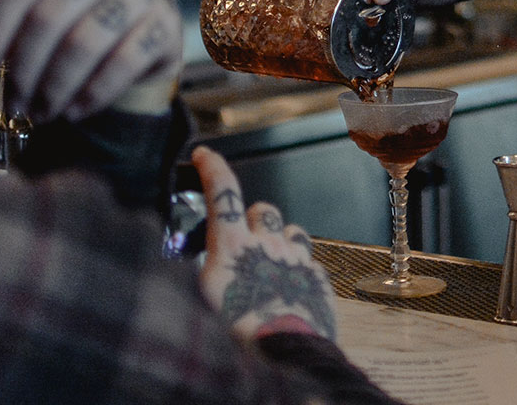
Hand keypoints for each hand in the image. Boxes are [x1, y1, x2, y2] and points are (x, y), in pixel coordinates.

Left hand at [0, 0, 181, 120]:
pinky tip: (74, 110)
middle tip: (13, 101)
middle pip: (51, 14)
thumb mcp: (37, 2)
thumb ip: (5, 11)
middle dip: (25, 67)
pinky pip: (123, 63)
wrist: (134, 38)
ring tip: (39, 112)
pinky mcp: (165, 24)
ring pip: (85, 42)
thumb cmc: (72, 19)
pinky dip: (92, 93)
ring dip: (55, 86)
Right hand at [192, 146, 337, 342]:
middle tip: (242, 244)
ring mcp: (296, 258)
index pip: (222, 191)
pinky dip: (296, 268)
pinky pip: (308, 260)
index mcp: (232, 246)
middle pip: (261, 209)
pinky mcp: (318, 277)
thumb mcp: (202, 303)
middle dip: (250, 219)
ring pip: (291, 230)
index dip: (213, 168)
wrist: (285, 360)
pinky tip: (288, 290)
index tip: (205, 156)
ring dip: (278, 241)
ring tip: (269, 267)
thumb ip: (202, 272)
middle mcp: (267, 243)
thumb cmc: (236, 338)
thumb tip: (198, 260)